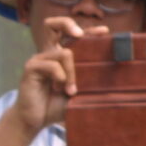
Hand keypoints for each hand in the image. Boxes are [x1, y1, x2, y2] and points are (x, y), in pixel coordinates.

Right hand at [8, 16, 96, 137]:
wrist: (35, 121)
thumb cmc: (56, 107)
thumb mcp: (78, 93)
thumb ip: (88, 83)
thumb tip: (113, 79)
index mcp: (60, 58)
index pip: (73, 36)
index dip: (88, 30)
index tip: (104, 32)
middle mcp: (49, 54)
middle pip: (54, 25)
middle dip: (68, 24)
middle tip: (79, 35)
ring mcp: (39, 59)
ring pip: (64, 53)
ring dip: (72, 72)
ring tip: (71, 90)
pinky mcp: (32, 67)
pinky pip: (52, 65)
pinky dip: (61, 77)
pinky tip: (58, 90)